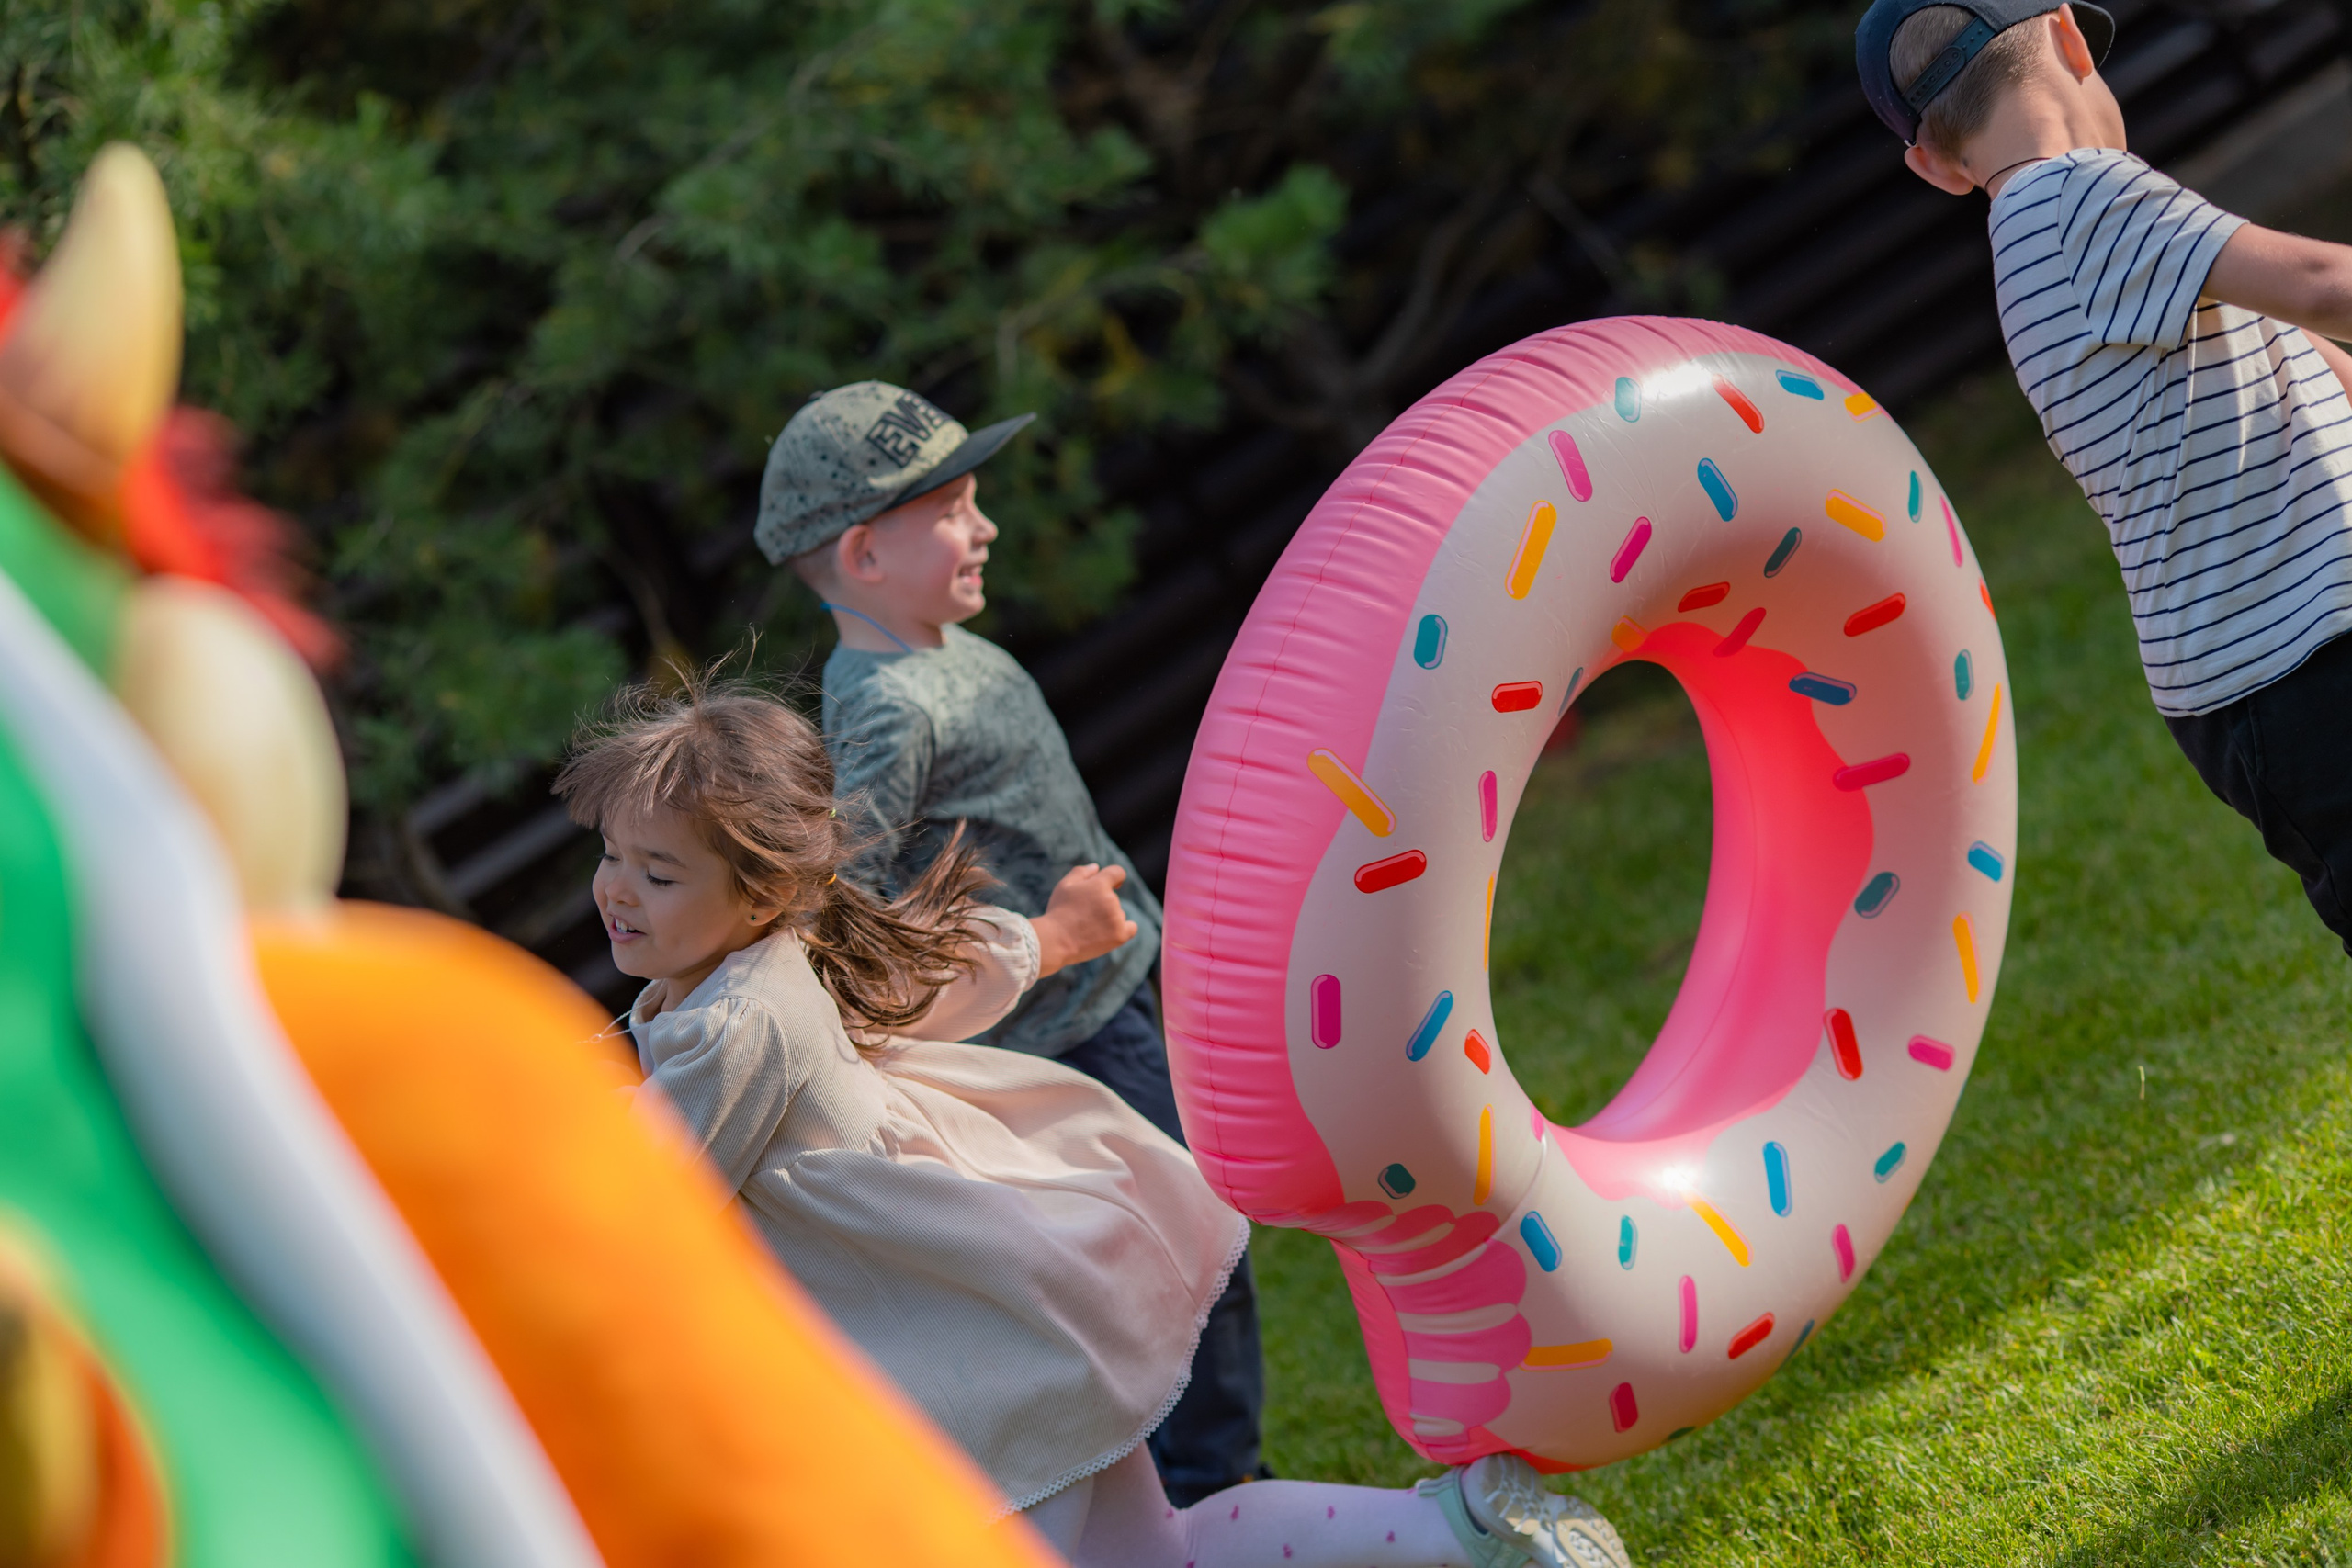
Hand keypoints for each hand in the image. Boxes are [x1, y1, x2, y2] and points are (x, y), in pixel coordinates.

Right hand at [1031, 863, 1137, 977]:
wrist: (1055, 941)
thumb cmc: (1058, 912)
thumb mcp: (1064, 886)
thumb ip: (1081, 872)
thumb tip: (1097, 867)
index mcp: (1099, 884)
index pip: (1117, 872)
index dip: (1116, 877)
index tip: (1113, 884)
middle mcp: (1111, 899)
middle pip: (1114, 898)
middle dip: (1102, 903)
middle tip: (1083, 914)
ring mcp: (1117, 918)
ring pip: (1119, 913)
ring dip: (1109, 918)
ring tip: (1088, 928)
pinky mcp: (1119, 935)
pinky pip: (1131, 928)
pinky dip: (1123, 929)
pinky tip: (1111, 932)